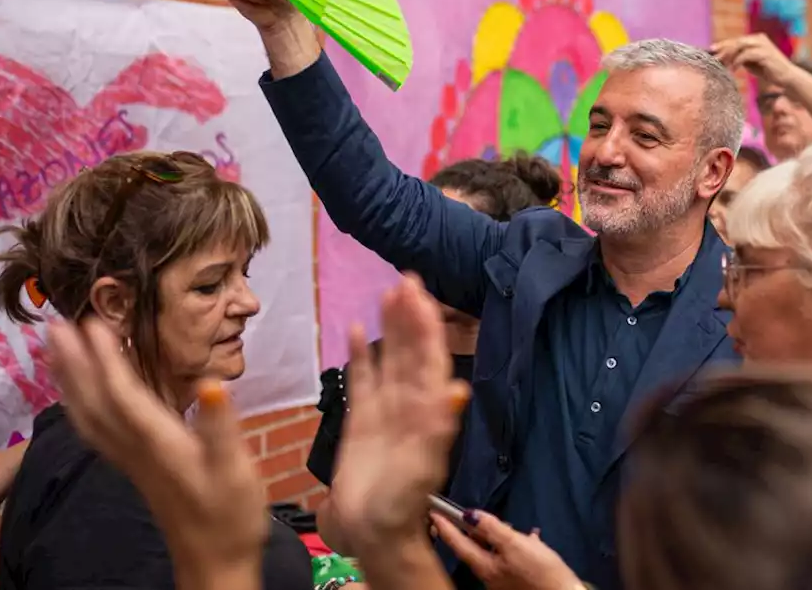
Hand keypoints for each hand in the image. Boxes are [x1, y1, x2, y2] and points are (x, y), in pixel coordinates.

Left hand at [46, 319, 266, 589]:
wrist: (215, 564)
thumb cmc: (230, 517)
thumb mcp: (236, 470)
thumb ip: (221, 429)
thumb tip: (212, 385)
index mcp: (159, 444)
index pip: (122, 395)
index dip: (105, 359)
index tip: (90, 323)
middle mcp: (136, 450)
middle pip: (94, 403)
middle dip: (73, 364)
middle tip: (53, 326)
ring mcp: (132, 461)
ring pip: (89, 417)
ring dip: (70, 382)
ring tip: (56, 351)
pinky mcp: (136, 468)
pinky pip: (97, 430)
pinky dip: (83, 406)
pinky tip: (82, 395)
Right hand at [330, 274, 470, 553]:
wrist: (373, 532)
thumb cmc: (403, 503)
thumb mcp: (424, 465)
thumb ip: (439, 427)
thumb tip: (458, 390)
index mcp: (427, 408)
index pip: (429, 356)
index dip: (426, 324)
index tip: (420, 294)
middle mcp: (409, 403)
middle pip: (410, 349)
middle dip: (410, 315)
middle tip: (406, 279)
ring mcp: (385, 409)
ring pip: (388, 358)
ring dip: (389, 327)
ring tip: (386, 294)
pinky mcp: (361, 419)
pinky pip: (361, 379)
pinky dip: (358, 354)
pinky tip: (353, 329)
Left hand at [432, 512, 583, 589]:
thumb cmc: (539, 570)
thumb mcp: (515, 544)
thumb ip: (492, 528)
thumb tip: (469, 514)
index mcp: (485, 567)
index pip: (459, 544)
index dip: (446, 527)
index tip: (432, 513)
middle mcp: (490, 575)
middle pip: (474, 548)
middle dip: (470, 530)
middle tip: (463, 514)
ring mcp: (503, 579)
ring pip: (492, 551)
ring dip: (494, 536)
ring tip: (503, 524)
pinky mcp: (518, 579)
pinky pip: (509, 557)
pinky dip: (513, 545)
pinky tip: (529, 539)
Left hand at [710, 33, 796, 86]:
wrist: (786, 77)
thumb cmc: (768, 71)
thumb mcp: (751, 63)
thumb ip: (740, 58)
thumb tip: (723, 58)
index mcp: (756, 39)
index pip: (736, 40)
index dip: (723, 45)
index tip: (711, 50)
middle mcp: (759, 39)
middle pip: (736, 41)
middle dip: (724, 50)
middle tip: (714, 58)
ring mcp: (763, 45)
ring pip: (740, 46)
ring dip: (729, 55)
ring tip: (722, 64)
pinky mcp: (765, 53)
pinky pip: (746, 55)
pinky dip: (738, 62)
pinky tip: (733, 69)